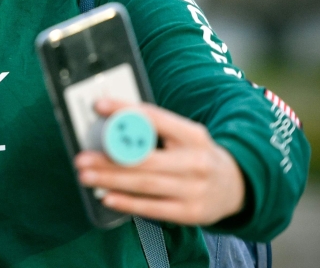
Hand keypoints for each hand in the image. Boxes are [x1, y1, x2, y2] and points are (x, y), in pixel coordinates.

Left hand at [75, 98, 245, 225]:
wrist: (237, 187)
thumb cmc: (197, 155)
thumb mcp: (184, 136)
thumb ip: (153, 130)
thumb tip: (110, 122)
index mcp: (193, 135)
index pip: (155, 118)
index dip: (125, 111)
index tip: (99, 106)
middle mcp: (196, 161)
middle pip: (146, 158)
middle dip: (109, 158)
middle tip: (82, 158)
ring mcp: (195, 189)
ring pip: (145, 184)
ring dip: (110, 180)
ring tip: (86, 175)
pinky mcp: (191, 213)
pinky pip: (153, 208)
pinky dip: (126, 202)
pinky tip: (107, 197)